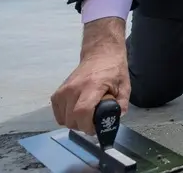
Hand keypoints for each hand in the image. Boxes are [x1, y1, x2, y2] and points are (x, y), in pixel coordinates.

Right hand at [51, 20, 129, 134]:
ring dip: (75, 122)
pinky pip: (58, 113)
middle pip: (71, 119)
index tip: (97, 128)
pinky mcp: (57, 93)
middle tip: (94, 122)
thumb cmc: (113, 70)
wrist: (100, 54)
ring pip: (63, 119)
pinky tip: (77, 112)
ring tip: (87, 116)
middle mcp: (73, 89)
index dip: (88, 125)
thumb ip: (122, 103)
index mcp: (91, 86)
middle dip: (84, 126)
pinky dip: (66, 117)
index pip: (82, 112)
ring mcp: (63, 90)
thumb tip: (117, 117)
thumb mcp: (125, 86)